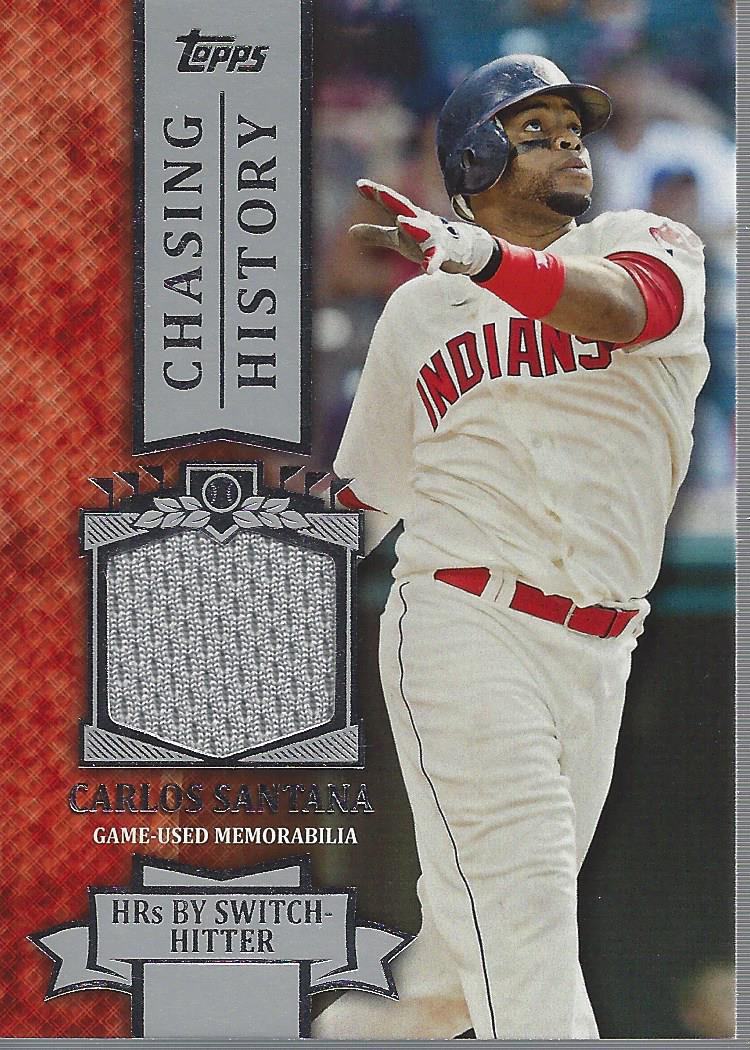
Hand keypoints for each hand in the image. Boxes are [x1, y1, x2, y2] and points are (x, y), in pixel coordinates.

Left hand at [350, 180, 495, 275]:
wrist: (464, 249)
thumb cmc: (427, 240)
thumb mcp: (398, 239)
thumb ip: (376, 234)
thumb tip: (350, 232)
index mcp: (409, 217)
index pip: (391, 203)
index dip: (376, 193)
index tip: (359, 184)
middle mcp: (420, 222)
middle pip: (405, 209)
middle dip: (391, 199)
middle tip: (378, 191)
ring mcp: (433, 236)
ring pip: (422, 230)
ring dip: (413, 225)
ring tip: (402, 222)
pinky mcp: (445, 253)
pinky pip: (438, 258)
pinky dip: (433, 262)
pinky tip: (428, 270)